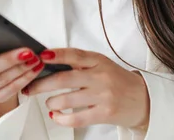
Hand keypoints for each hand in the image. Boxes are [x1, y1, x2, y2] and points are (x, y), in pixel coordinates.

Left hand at [24, 48, 149, 129]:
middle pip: (64, 79)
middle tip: (30, 87)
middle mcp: (101, 77)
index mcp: (99, 61)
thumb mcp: (103, 65)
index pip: (74, 55)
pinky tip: (56, 115)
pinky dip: (60, 118)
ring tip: (50, 102)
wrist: (143, 99)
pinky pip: (75, 118)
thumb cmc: (119, 81)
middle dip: (41, 84)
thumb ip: (82, 63)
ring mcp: (103, 96)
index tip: (41, 56)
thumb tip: (50, 62)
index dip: (56, 55)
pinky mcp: (104, 113)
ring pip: (66, 100)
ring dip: (51, 102)